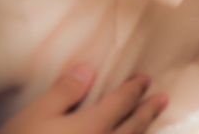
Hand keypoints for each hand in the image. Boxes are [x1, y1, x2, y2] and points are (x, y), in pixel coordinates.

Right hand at [0, 64, 167, 133]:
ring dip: (143, 131)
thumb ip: (64, 92)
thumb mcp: (35, 115)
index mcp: (94, 126)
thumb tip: (88, 72)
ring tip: (151, 123)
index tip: (145, 80)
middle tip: (162, 99)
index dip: (134, 90)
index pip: (122, 102)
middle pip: (134, 126)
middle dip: (147, 111)